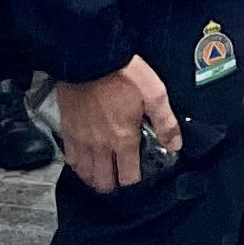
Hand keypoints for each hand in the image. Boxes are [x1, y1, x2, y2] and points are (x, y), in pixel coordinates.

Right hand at [56, 59, 177, 194]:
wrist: (90, 59)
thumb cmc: (123, 73)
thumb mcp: (154, 93)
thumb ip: (165, 122)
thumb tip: (175, 144)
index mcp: (123, 139)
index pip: (128, 176)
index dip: (134, 180)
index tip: (138, 177)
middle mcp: (101, 146)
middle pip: (104, 181)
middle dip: (112, 185)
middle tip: (119, 182)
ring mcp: (81, 140)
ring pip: (85, 174)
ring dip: (94, 178)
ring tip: (102, 176)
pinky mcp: (68, 130)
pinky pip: (70, 159)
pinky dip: (77, 165)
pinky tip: (83, 162)